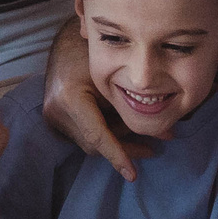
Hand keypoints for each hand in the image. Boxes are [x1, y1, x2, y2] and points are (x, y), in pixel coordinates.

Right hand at [39, 27, 151, 182]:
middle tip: (154, 149)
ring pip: (90, 141)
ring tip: (144, 137)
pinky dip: (104, 133)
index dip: (118, 156)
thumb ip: (134, 110)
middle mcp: (56, 111)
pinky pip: (83, 134)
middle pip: (95, 143)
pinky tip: (122, 129)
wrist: (67, 43)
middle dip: (125, 148)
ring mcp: (52, 117)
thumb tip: (166, 136)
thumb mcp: (116, 79)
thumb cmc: (94, 53)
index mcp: (69, 98)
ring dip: (116, 141)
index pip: (97, 136)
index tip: (133, 175)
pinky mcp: (54, 118)